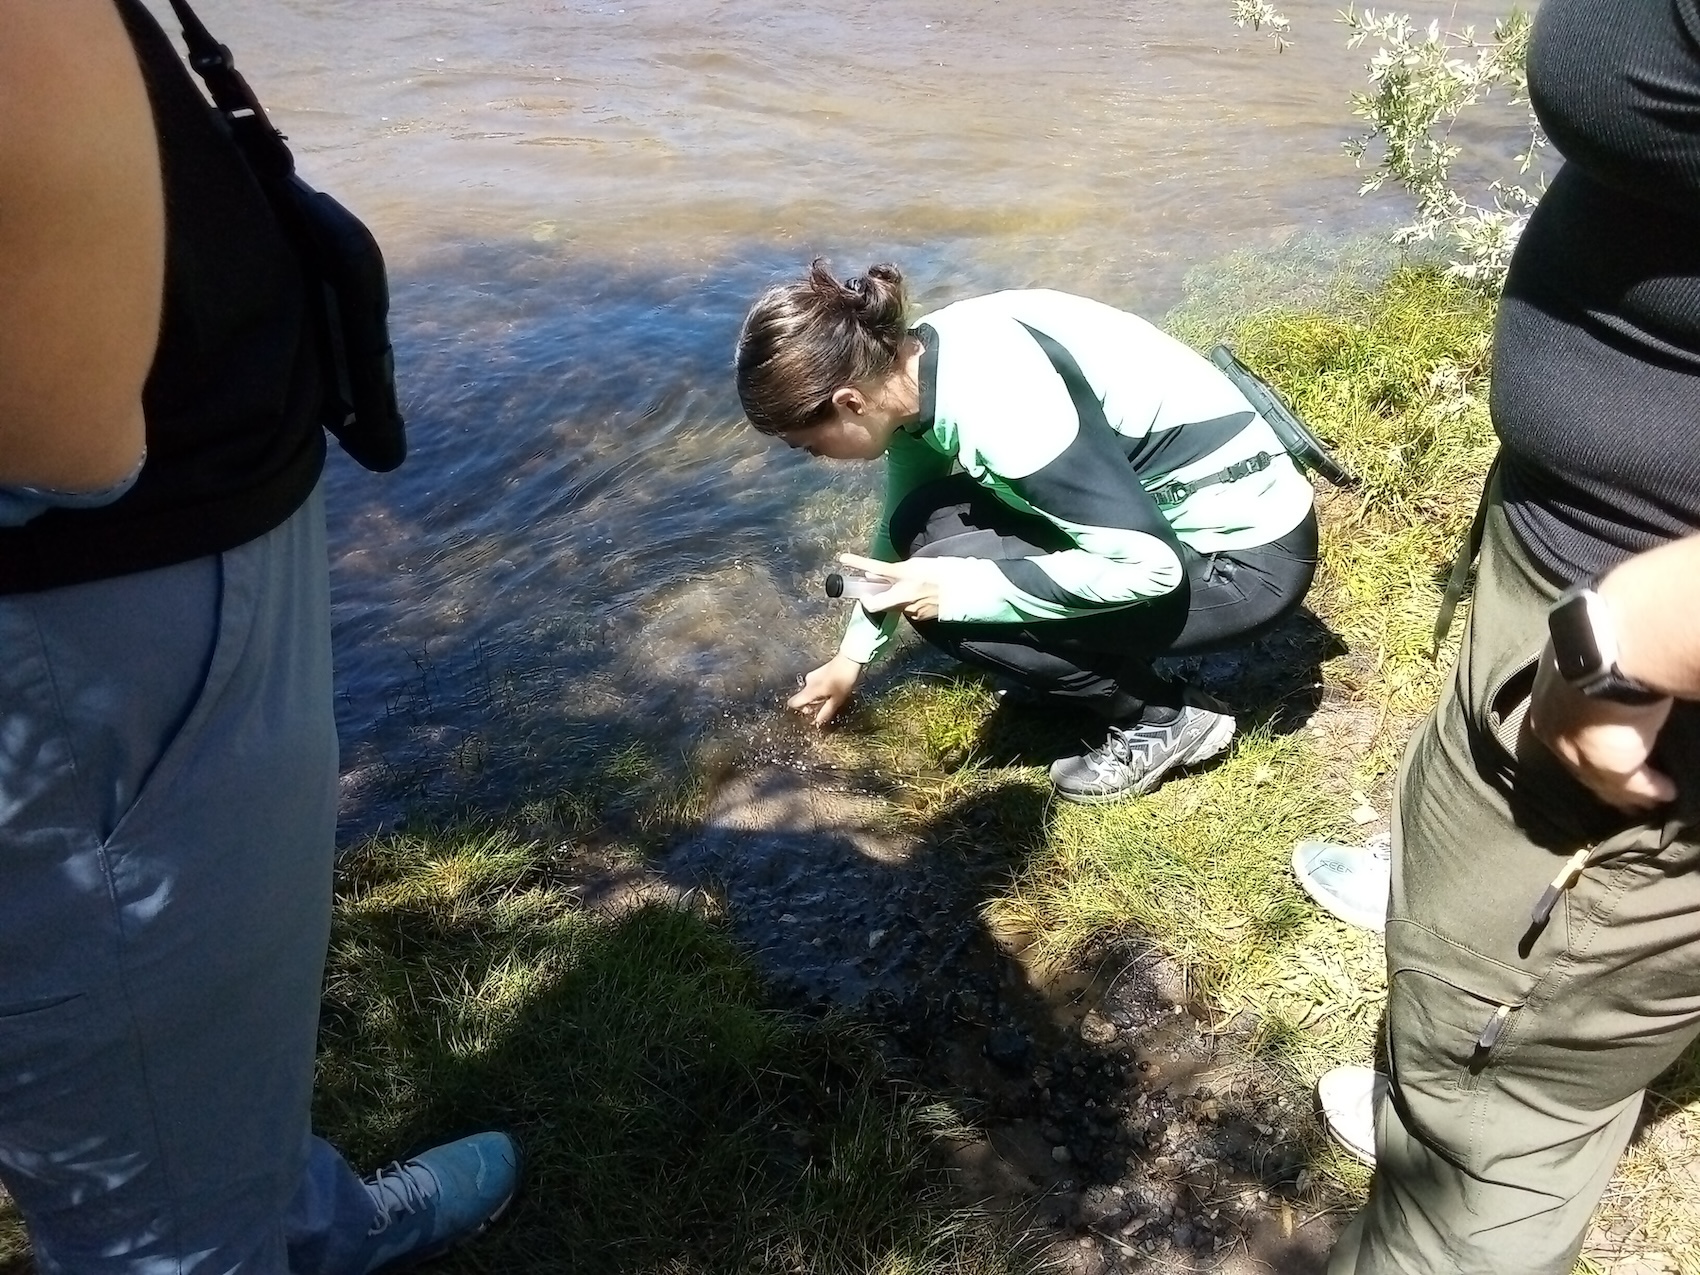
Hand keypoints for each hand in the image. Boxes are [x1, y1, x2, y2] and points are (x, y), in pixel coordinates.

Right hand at [787, 653, 863, 727]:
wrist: (849, 660)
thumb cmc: (843, 681)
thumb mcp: (836, 701)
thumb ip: (825, 712)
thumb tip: (817, 722)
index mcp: (809, 691)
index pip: (793, 703)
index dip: (800, 710)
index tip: (811, 712)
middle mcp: (807, 683)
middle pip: (802, 698)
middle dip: (812, 704)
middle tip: (826, 705)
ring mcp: (812, 676)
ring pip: (810, 691)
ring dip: (817, 697)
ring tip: (832, 696)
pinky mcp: (818, 671)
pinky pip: (814, 685)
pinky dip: (820, 690)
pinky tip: (833, 689)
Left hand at [838, 553, 941, 621]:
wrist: (964, 591)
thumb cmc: (942, 573)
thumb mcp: (917, 565)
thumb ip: (894, 570)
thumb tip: (873, 574)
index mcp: (906, 576)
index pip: (876, 569)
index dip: (858, 563)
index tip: (843, 559)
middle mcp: (904, 595)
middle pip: (876, 601)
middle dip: (872, 595)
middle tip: (872, 586)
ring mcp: (911, 609)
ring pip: (892, 604)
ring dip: (892, 597)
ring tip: (909, 588)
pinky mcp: (918, 617)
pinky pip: (904, 609)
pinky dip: (904, 603)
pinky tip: (918, 596)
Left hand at [1527, 643, 1675, 811]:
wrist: (1607, 650)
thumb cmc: (1593, 640)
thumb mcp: (1576, 652)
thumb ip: (1581, 667)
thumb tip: (1594, 658)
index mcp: (1545, 706)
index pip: (1562, 733)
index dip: (1581, 745)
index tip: (1597, 749)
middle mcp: (1555, 734)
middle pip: (1580, 763)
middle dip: (1599, 774)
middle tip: (1621, 788)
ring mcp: (1580, 755)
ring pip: (1605, 781)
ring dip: (1627, 790)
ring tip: (1646, 799)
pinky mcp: (1613, 767)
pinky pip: (1635, 785)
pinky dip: (1653, 790)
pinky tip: (1667, 791)